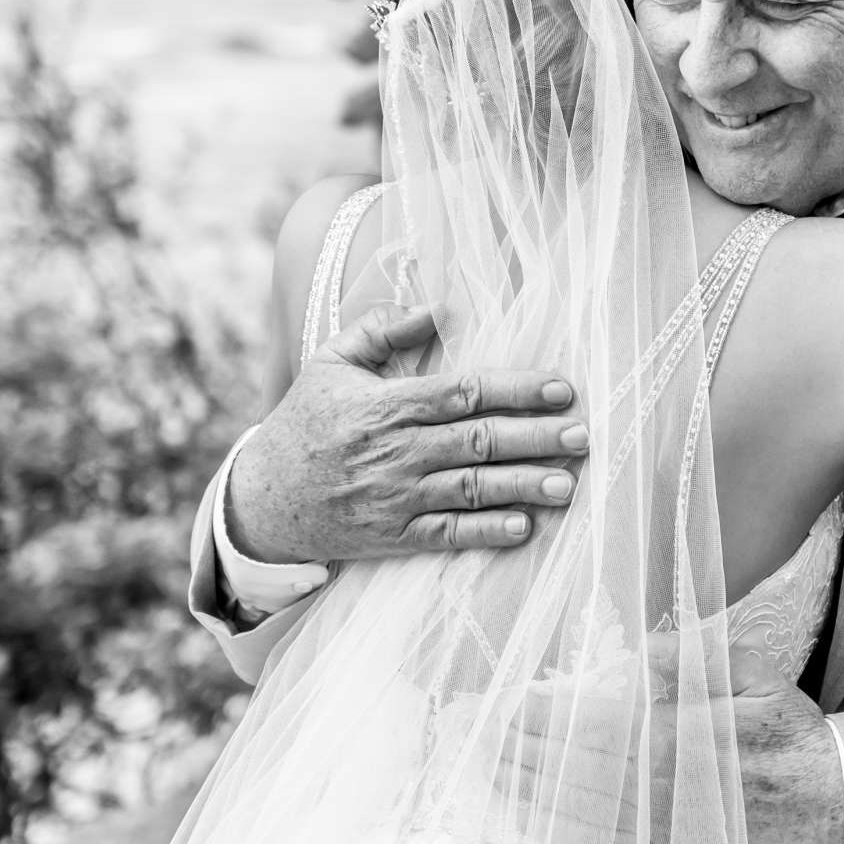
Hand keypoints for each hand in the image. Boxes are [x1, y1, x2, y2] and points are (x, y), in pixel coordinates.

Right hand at [226, 304, 587, 564]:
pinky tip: (524, 526)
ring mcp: (395, 497)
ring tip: (568, 484)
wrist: (261, 500)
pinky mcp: (393, 536)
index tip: (562, 387)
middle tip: (583, 435)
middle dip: (535, 437)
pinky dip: (487, 531)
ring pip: (472, 489)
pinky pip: (448, 535)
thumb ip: (384, 328)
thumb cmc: (305, 420)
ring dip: (523, 486)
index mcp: (385, 403)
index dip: (516, 389)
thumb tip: (439, 307)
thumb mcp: (330, 361)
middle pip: (478, 441)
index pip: (463, 392)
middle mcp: (395, 451)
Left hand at [495, 643, 843, 843]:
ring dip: (530, 795)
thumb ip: (694, 659)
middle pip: (575, 771)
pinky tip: (532, 821)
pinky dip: (561, 835)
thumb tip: (641, 649)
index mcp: (680, 740)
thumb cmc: (791, 732)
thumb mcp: (754, 676)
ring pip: (581, 813)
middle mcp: (663, 790)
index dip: (548, 719)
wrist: (832, 802)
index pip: (594, 728)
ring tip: (490, 776)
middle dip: (524, 754)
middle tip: (481, 738)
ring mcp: (665, 830)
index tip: (512, 704)